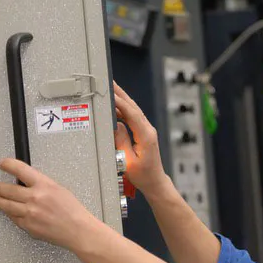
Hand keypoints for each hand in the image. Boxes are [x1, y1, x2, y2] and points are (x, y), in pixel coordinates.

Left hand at [0, 158, 99, 251]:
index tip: (2, 164)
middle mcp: (35, 198)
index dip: (8, 165)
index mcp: (45, 185)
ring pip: (5, 204)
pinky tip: (8, 211)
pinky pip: (13, 218)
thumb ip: (41, 185)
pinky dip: (10, 213)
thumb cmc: (73, 211)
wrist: (78, 230)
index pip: (20, 170)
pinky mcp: (27, 225)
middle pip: (7, 189)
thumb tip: (25, 183)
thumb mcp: (60, 190)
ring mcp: (29, 212)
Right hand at [113, 81, 167, 195]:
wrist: (154, 181)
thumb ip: (121, 141)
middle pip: (133, 107)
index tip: (109, 92)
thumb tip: (115, 124)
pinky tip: (114, 105)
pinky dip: (123, 108)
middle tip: (108, 81)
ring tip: (109, 88)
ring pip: (133, 110)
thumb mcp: (127, 160)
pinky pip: (133, 116)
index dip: (120, 101)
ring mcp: (147, 130)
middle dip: (120, 93)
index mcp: (146, 135)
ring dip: (122, 98)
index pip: (132, 113)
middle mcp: (148, 130)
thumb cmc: (142, 175)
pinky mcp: (144, 133)